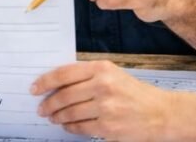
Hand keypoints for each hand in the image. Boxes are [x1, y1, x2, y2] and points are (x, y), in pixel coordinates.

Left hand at [31, 61, 173, 140]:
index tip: (35, 88)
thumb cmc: (136, 94)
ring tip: (53, 118)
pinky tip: (67, 126)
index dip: (45, 81)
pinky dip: (70, 127)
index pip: (65, 73)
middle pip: (64, 95)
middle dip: (49, 103)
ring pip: (70, 113)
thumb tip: (59, 83)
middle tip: (42, 109)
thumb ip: (89, 76)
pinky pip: (80, 127)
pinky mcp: (108, 127)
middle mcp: (103, 85)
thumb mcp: (114, 75)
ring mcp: (105, 107)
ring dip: (57, 117)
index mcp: (103, 68)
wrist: (161, 114)